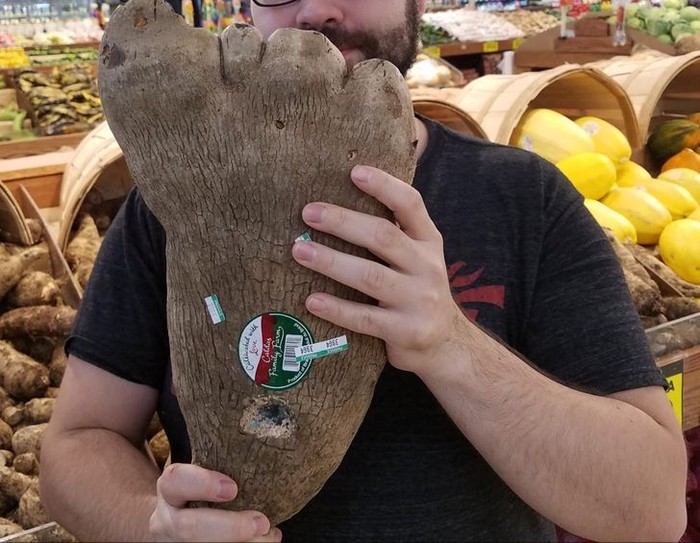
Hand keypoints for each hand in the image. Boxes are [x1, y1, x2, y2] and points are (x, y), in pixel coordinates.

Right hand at [150, 463, 281, 541]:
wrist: (173, 521)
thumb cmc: (198, 487)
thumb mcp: (198, 470)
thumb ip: (218, 456)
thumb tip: (255, 420)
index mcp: (171, 489)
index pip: (175, 481)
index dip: (202, 484)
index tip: (233, 488)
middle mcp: (169, 519)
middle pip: (188, 528)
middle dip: (228, 528)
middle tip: (261, 521)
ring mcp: (177, 542)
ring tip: (269, 535)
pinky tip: (268, 541)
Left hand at [291, 165, 463, 377]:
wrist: (446, 344)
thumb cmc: (418, 291)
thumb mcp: (419, 257)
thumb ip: (395, 232)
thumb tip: (342, 197)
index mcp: (429, 242)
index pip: (411, 205)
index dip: (384, 186)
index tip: (354, 171)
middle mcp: (428, 267)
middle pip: (383, 237)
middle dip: (343, 222)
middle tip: (308, 212)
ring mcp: (419, 301)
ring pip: (370, 276)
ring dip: (332, 262)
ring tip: (300, 251)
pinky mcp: (406, 332)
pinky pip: (365, 319)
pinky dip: (337, 308)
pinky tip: (312, 300)